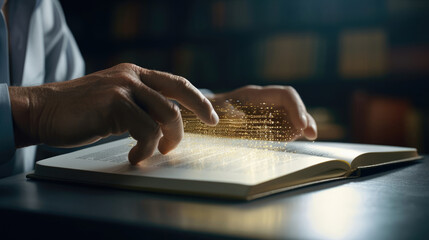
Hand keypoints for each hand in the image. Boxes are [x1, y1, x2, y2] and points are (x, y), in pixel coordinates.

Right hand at [9, 63, 218, 163]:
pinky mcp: (114, 103)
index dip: (198, 99)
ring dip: (164, 140)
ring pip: (165, 115)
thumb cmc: (81, 111)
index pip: (177, 83)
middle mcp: (133, 76)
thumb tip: (166, 124)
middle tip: (178, 145)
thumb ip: (139, 104)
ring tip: (151, 153)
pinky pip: (146, 130)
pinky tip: (133, 156)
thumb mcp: (116, 101)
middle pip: (178, 96)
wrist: (44, 110)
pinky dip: (145, 148)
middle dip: (186, 124)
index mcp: (136, 74)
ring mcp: (124, 87)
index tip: (211, 117)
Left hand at [187, 85, 316, 140]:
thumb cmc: (209, 110)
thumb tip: (239, 118)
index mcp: (256, 94)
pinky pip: (284, 126)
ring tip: (307, 137)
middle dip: (305, 117)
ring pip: (292, 116)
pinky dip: (292, 133)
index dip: (297, 108)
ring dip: (302, 126)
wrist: (203, 114)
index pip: (285, 95)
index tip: (301, 125)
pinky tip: (293, 141)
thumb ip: (226, 113)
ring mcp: (267, 113)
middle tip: (312, 135)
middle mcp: (265, 101)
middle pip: (293, 105)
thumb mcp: (215, 110)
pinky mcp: (266, 124)